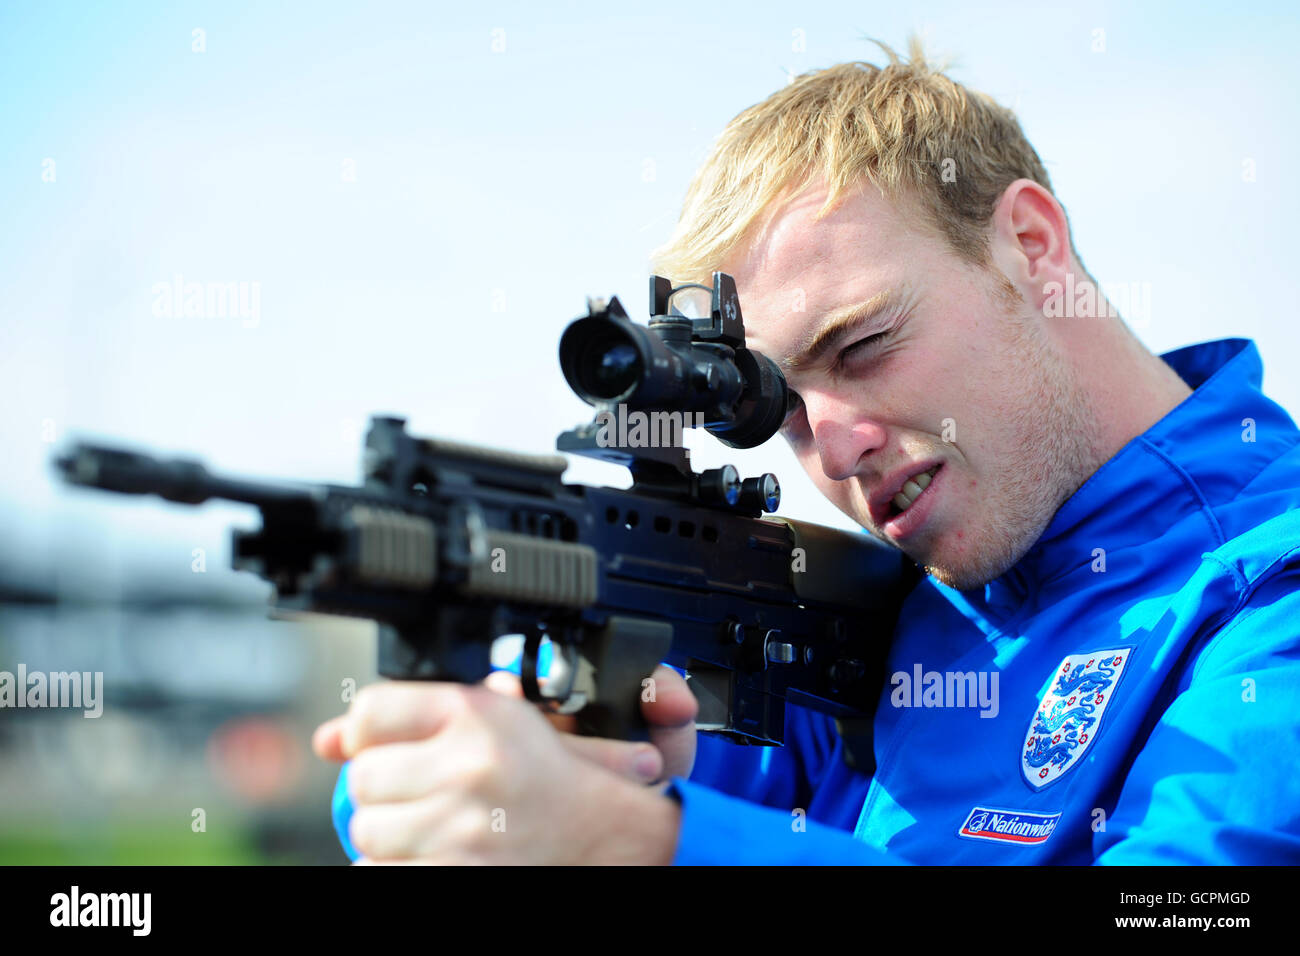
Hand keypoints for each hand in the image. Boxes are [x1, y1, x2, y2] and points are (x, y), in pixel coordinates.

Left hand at [312, 676, 689, 863]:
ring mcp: (463, 826)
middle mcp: (469, 765)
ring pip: (368, 832)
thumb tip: (327, 740)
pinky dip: (396, 867)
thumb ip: (409, 721)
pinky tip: (430, 855)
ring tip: (429, 828)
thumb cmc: (541, 774)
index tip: (382, 747)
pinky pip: (380, 872)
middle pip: (363, 778)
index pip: (371, 712)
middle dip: (382, 792)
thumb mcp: (490, 722)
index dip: (367, 734)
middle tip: (418, 795)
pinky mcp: (458, 873)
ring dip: (389, 836)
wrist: (599, 834)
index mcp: (476, 714)